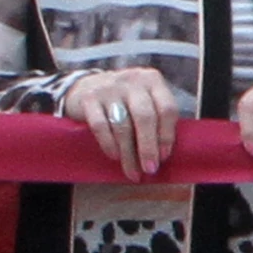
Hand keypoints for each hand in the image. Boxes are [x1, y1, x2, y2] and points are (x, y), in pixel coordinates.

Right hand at [57, 65, 180, 181]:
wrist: (86, 85)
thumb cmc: (124, 100)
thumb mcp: (144, 99)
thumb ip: (156, 118)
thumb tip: (162, 157)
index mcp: (152, 80)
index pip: (167, 109)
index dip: (167, 135)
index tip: (164, 157)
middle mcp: (132, 81)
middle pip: (145, 117)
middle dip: (148, 148)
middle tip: (150, 169)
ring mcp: (109, 88)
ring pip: (123, 126)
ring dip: (129, 154)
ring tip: (132, 172)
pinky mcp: (89, 98)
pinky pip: (101, 126)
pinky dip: (109, 144)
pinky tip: (115, 156)